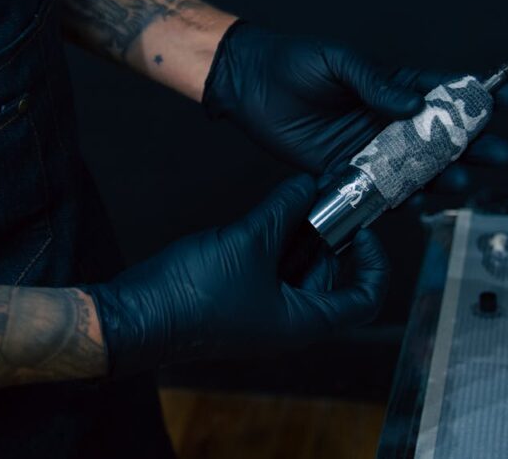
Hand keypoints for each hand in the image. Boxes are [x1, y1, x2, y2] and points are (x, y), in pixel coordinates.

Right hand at [85, 175, 388, 376]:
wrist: (134, 316)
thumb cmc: (191, 296)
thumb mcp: (247, 241)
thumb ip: (283, 209)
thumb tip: (308, 184)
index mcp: (302, 322)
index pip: (364, 300)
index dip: (374, 263)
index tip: (363, 228)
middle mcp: (287, 323)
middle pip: (330, 279)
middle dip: (332, 237)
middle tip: (327, 198)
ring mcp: (261, 313)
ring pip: (299, 272)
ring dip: (301, 236)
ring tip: (298, 199)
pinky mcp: (238, 300)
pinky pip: (271, 271)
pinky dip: (276, 243)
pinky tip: (269, 214)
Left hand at [202, 22, 507, 182]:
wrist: (249, 85)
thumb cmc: (294, 62)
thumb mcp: (338, 61)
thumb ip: (375, 81)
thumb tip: (412, 104)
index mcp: (393, 85)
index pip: (447, 90)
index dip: (484, 95)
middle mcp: (388, 118)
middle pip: (441, 135)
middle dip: (474, 144)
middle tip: (502, 154)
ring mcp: (368, 146)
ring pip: (416, 167)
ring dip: (442, 176)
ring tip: (464, 183)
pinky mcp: (342, 170)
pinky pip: (378, 188)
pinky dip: (398, 198)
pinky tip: (418, 204)